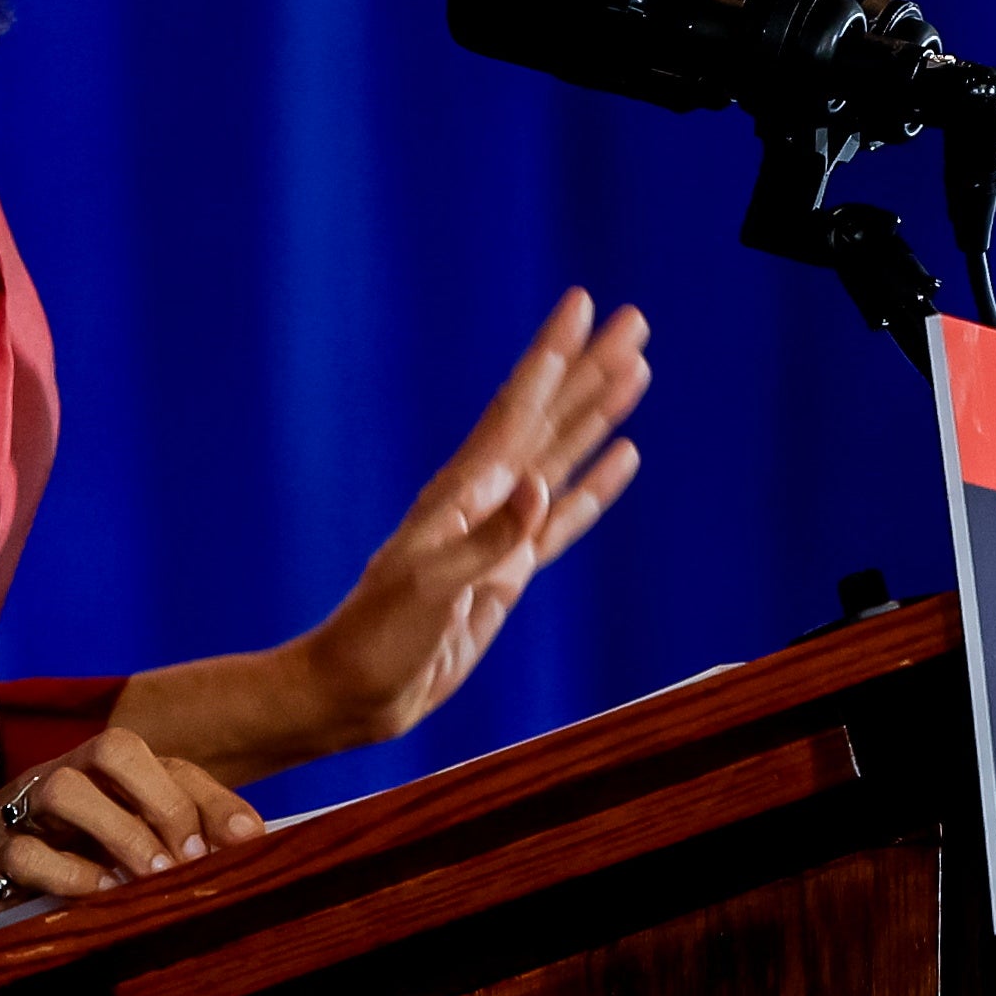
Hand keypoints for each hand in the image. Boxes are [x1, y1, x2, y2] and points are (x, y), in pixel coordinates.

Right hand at [0, 726, 262, 929]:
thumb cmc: (40, 868)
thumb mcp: (105, 855)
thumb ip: (160, 850)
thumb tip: (237, 867)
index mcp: (99, 776)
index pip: (167, 763)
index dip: (212, 797)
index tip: (248, 841)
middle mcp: (61, 778)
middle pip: (117, 749)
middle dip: (165, 803)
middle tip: (194, 861)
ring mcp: (19, 809)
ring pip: (69, 787)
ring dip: (121, 832)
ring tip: (151, 879)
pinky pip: (26, 850)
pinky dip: (69, 874)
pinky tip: (97, 897)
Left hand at [289, 289, 647, 753]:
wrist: (359, 690)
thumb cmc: (379, 638)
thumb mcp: (432, 587)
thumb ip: (490, 540)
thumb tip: (541, 487)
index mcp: (461, 493)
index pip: (517, 409)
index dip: (551, 358)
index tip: (581, 304)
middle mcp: (483, 500)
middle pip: (549, 418)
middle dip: (590, 370)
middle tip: (633, 319)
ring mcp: (499, 533)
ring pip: (562, 456)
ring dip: (598, 414)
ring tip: (636, 369)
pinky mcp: (510, 571)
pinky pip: (564, 518)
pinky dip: (595, 486)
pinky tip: (622, 457)